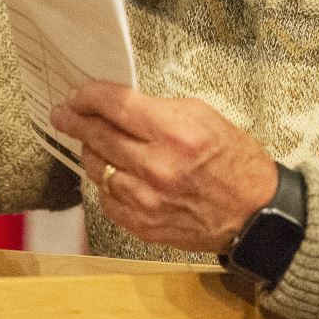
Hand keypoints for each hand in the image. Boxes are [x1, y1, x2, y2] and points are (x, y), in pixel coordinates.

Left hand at [50, 84, 277, 253]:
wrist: (255, 214)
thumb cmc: (234, 161)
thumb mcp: (204, 117)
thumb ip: (159, 109)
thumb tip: (119, 105)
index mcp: (175, 133)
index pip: (115, 106)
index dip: (89, 96)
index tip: (78, 94)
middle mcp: (157, 167)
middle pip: (97, 136)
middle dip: (74, 121)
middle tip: (63, 114)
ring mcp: (146, 200)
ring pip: (97, 168)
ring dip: (92, 152)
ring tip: (94, 143)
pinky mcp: (143, 224)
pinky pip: (107, 198)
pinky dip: (108, 182)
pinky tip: (115, 173)